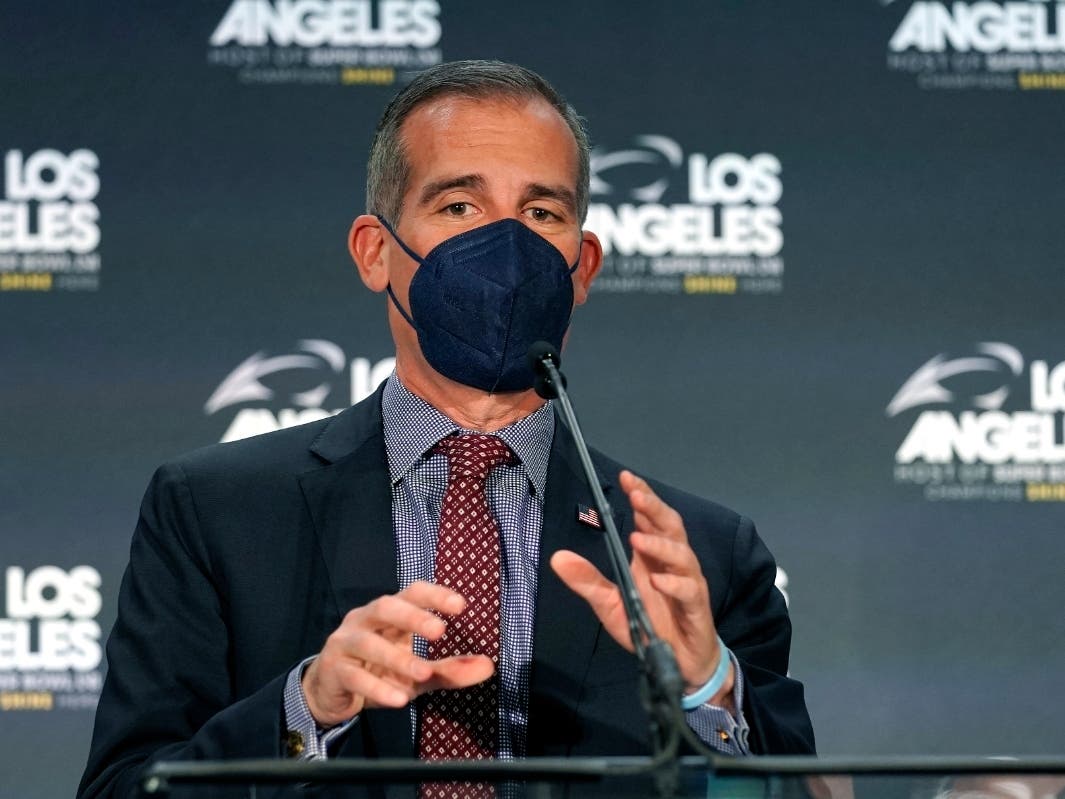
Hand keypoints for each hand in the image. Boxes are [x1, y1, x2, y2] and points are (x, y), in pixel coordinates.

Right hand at [302, 581, 494, 726]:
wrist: (332, 693)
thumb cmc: (379, 672)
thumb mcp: (419, 672)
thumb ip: (450, 669)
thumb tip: (488, 666)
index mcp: (389, 613)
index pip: (411, 593)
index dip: (434, 595)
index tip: (461, 605)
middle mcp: (364, 620)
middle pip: (386, 607)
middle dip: (413, 617)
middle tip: (439, 631)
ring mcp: (345, 643)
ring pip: (369, 643)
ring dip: (397, 658)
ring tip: (423, 673)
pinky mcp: (333, 670)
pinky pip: (354, 677)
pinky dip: (377, 688)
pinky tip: (398, 699)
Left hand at [550, 470, 732, 705]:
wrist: (679, 665)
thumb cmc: (648, 628)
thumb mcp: (610, 604)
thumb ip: (587, 581)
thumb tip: (557, 557)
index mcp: (652, 558)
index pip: (650, 518)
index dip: (642, 497)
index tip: (627, 479)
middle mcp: (672, 565)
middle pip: (670, 527)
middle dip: (654, 508)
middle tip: (636, 494)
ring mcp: (687, 585)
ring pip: (682, 555)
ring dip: (660, 545)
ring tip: (637, 537)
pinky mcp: (697, 609)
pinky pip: (689, 591)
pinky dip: (675, 584)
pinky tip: (658, 582)